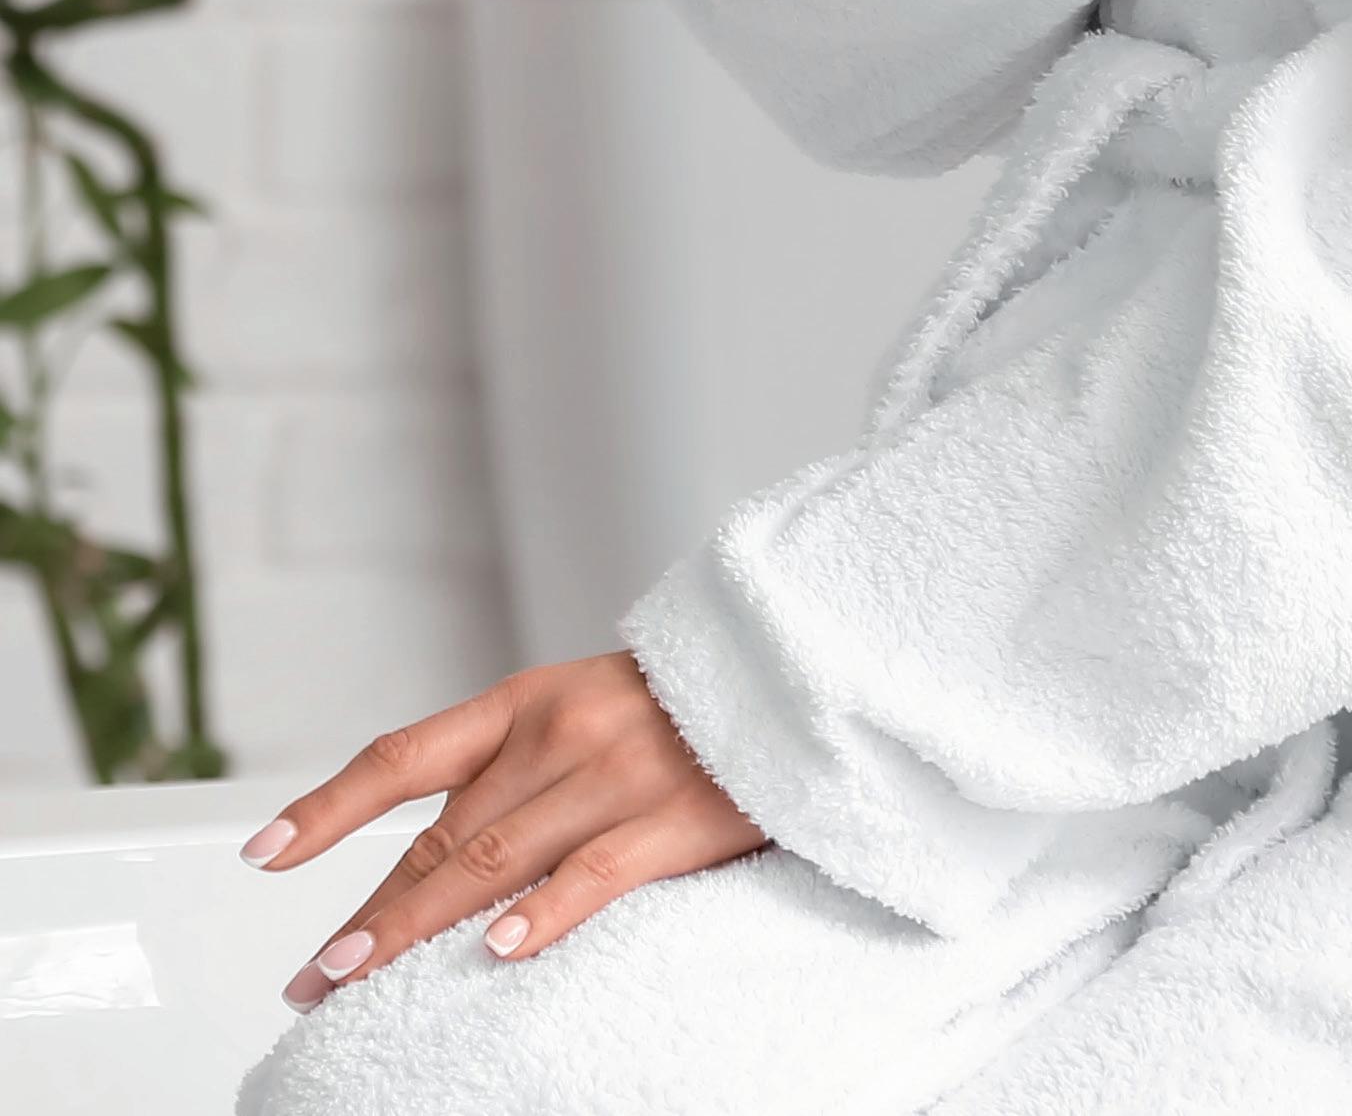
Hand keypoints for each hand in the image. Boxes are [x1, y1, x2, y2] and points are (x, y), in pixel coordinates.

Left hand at [244, 652, 766, 1010]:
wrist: (788, 674)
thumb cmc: (677, 707)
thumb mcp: (583, 711)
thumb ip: (512, 772)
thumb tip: (429, 863)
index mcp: (529, 699)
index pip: (406, 756)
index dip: (330, 806)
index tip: (262, 855)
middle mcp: (561, 731)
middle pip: (442, 836)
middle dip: (368, 912)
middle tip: (313, 976)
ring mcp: (616, 773)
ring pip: (493, 861)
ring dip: (414, 926)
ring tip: (354, 974)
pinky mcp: (672, 817)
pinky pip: (592, 873)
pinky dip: (540, 915)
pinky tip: (496, 953)